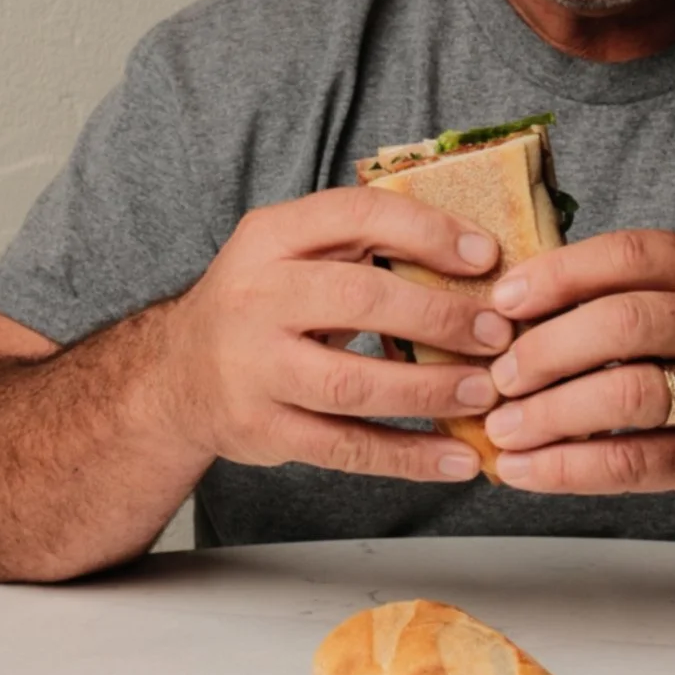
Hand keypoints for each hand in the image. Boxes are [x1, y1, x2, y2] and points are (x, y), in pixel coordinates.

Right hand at [164, 189, 513, 481]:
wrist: (177, 373)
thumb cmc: (266, 302)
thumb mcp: (296, 250)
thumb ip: (366, 241)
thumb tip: (478, 253)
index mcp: (271, 235)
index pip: (356, 216)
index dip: (427, 232)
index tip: (485, 255)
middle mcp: (255, 297)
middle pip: (359, 300)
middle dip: (438, 318)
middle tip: (497, 334)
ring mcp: (253, 368)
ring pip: (352, 384)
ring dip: (430, 391)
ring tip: (486, 393)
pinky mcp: (262, 430)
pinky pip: (345, 448)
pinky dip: (408, 457)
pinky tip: (457, 458)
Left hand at [481, 230, 674, 514]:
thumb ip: (639, 292)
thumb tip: (523, 302)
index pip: (631, 255)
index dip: (559, 274)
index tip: (505, 299)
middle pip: (623, 323)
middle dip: (546, 348)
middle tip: (499, 373)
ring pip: (625, 394)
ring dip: (550, 413)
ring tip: (505, 426)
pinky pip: (632, 464)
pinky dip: (567, 469)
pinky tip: (525, 470)